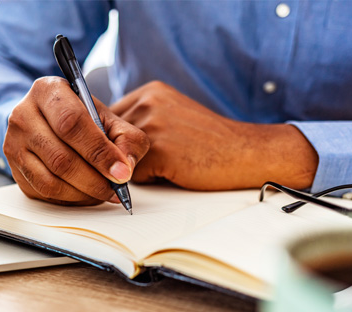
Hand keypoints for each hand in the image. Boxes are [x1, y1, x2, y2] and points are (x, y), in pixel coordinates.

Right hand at [4, 77, 148, 204]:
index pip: (72, 123)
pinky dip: (70, 199)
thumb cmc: (81, 118)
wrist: (49, 120)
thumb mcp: (108, 118)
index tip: (121, 172)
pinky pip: (43, 192)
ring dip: (83, 193)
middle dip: (94, 179)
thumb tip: (125, 167)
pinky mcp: (14, 168)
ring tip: (104, 192)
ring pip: (50, 181)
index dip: (99, 152)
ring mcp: (14, 143)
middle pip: (60, 158)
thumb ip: (126, 138)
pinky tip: (86, 194)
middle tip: (116, 188)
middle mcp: (23, 115)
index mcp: (48, 91)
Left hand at [110, 81, 318, 189]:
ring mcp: (152, 124)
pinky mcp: (158, 149)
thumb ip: (143, 119)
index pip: (109, 119)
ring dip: (139, 167)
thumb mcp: (173, 115)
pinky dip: (151, 180)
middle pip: (110, 140)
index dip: (120, 140)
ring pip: (119, 158)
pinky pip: (133, 175)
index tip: (144, 146)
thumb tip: (106, 140)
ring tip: (171, 161)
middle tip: (165, 154)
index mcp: (150, 91)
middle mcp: (148, 102)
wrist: (245, 152)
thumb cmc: (210, 141)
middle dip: (127, 154)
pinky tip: (175, 170)